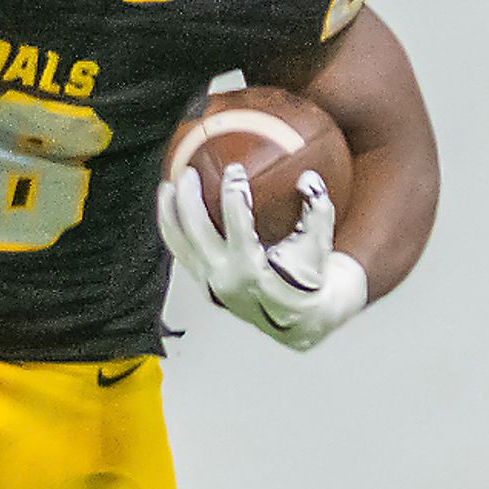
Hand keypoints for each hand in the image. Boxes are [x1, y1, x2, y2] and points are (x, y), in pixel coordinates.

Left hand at [157, 165, 369, 351]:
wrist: (300, 318)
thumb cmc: (309, 278)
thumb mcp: (319, 247)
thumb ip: (318, 211)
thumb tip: (308, 177)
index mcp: (252, 272)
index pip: (236, 224)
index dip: (233, 193)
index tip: (235, 171)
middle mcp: (225, 279)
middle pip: (197, 230)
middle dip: (189, 197)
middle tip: (190, 172)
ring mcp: (210, 283)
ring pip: (180, 243)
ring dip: (170, 212)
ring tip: (168, 186)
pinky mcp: (204, 284)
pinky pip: (180, 253)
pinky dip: (172, 229)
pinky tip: (171, 208)